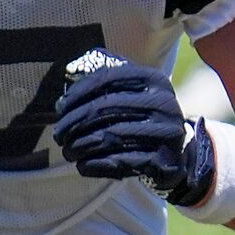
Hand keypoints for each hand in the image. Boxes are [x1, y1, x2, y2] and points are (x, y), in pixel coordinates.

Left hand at [51, 55, 214, 205]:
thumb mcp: (131, 91)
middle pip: (105, 108)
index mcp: (153, 79)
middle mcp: (163, 102)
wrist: (176, 154)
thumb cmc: (142, 118)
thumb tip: (70, 69)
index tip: (60, 108)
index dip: (77, 92)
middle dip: (73, 122)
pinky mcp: (162, 159)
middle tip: (58, 135)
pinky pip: (120, 161)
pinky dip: (95, 164)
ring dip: (80, 146)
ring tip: (68, 151)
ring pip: (110, 136)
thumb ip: (105, 75)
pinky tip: (82, 165)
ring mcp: (165, 131)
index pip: (107, 78)